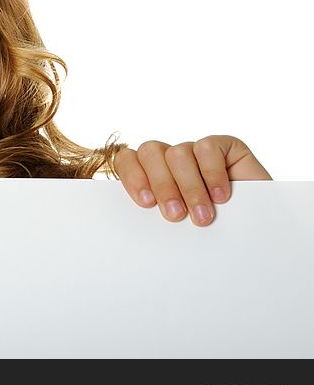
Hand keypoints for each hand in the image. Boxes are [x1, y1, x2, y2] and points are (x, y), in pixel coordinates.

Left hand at [114, 135, 271, 226]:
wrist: (257, 238)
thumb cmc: (211, 235)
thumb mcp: (177, 227)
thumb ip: (156, 214)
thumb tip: (136, 221)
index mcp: (151, 175)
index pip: (127, 159)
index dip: (132, 176)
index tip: (146, 203)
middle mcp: (170, 160)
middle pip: (150, 153)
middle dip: (162, 186)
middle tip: (175, 215)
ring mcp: (196, 151)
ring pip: (178, 152)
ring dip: (189, 187)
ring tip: (203, 216)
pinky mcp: (224, 146)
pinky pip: (207, 148)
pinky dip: (212, 173)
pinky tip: (221, 197)